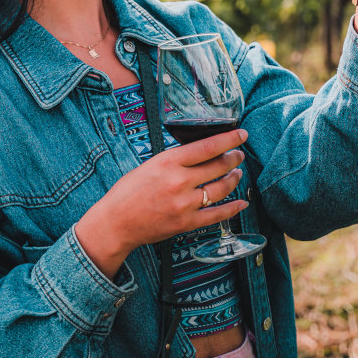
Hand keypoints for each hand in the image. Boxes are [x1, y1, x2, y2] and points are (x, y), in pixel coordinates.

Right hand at [74, 129, 248, 276]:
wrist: (115, 223)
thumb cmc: (128, 192)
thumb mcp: (151, 165)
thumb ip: (176, 159)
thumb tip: (203, 152)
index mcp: (169, 162)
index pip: (208, 146)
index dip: (229, 139)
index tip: (241, 134)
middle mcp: (179, 181)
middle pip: (218, 166)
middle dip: (234, 158)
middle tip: (239, 154)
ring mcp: (184, 204)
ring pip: (221, 188)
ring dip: (233, 179)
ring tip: (237, 173)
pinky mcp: (187, 223)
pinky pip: (217, 215)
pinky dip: (233, 208)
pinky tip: (241, 203)